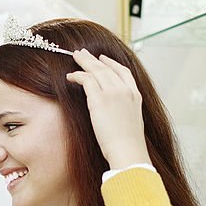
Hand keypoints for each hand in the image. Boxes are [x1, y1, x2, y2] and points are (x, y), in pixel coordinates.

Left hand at [65, 49, 150, 170]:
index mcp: (135, 96)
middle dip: (93, 59)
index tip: (103, 59)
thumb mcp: (131, 124)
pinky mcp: (100, 99)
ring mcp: (113, 93)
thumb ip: (123, 113)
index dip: (111, 63)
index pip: (124, 72)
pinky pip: (86, 80)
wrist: (128, 152)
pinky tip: (70, 76)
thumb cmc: (128, 146)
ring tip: (75, 57)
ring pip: (96, 70)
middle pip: (107, 68)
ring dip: (84, 62)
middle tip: (82, 53)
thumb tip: (113, 115)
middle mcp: (125, 91)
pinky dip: (77, 75)